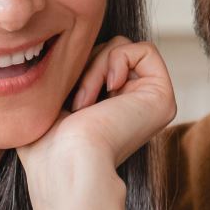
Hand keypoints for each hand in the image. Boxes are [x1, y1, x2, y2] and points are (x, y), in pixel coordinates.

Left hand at [18, 36, 175, 178]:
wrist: (63, 161)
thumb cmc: (47, 144)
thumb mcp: (49, 102)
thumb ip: (63, 76)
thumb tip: (63, 47)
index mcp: (110, 111)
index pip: (94, 60)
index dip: (77, 68)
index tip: (66, 101)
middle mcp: (134, 108)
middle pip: (109, 50)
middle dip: (85, 67)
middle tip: (76, 104)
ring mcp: (150, 103)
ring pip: (123, 48)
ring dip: (96, 68)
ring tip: (86, 103)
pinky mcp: (162, 97)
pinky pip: (144, 50)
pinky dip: (116, 60)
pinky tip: (109, 88)